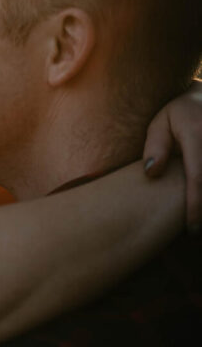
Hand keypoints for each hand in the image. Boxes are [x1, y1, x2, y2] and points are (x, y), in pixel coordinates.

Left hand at [143, 80, 201, 229]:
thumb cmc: (180, 113)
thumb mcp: (161, 122)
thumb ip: (155, 146)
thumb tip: (151, 173)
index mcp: (197, 133)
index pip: (198, 178)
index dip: (196, 207)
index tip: (192, 229)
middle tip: (195, 233)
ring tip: (197, 223)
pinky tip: (200, 202)